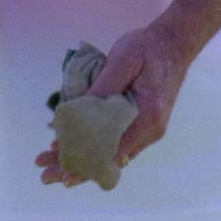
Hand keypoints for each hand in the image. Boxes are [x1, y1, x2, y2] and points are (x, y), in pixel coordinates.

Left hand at [36, 19, 192, 182]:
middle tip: (46, 175)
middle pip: (110, 159)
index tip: (65, 175)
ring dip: (82, 160)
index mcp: (147, 116)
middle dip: (78, 169)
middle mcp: (149, 131)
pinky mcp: (140, 125)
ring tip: (49, 164)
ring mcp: (146, 130)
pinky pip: (115, 143)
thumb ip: (104, 87)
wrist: (174, 44)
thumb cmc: (148, 48)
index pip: (114, 150)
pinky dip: (93, 148)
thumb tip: (79, 112)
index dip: (88, 165)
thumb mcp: (124, 60)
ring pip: (111, 154)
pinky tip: (69, 149)